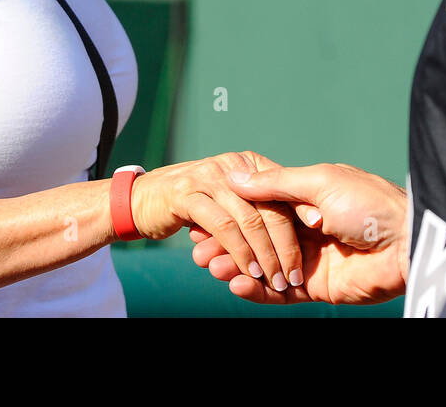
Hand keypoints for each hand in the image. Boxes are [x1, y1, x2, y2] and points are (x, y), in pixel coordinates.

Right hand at [130, 151, 305, 291]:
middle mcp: (232, 169)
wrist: (125, 202)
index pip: (282, 190)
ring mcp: (209, 182)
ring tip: (273, 281)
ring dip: (263, 257)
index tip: (319, 235)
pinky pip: (222, 230)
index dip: (300, 213)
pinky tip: (244, 277)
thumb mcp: (233, 197)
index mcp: (249, 164)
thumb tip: (310, 215)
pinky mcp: (189, 199)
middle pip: (268, 208)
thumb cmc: (177, 199)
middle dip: (284, 245)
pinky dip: (238, 255)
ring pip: (247, 222)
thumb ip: (273, 196)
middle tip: (293, 276)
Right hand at [189, 162, 408, 304]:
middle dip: (227, 243)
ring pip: (263, 266)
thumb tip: (236, 175)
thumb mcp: (319, 182)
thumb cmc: (370, 203)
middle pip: (257, 239)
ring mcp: (310, 259)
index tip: (202, 219)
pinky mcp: (317, 288)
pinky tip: (234, 283)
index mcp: (308, 198)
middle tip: (198, 249)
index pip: (260, 209)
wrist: (407, 243)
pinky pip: (280, 292)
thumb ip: (276, 184)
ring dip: (235, 266)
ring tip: (209, 266)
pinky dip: (256, 290)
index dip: (232, 214)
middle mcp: (306, 228)